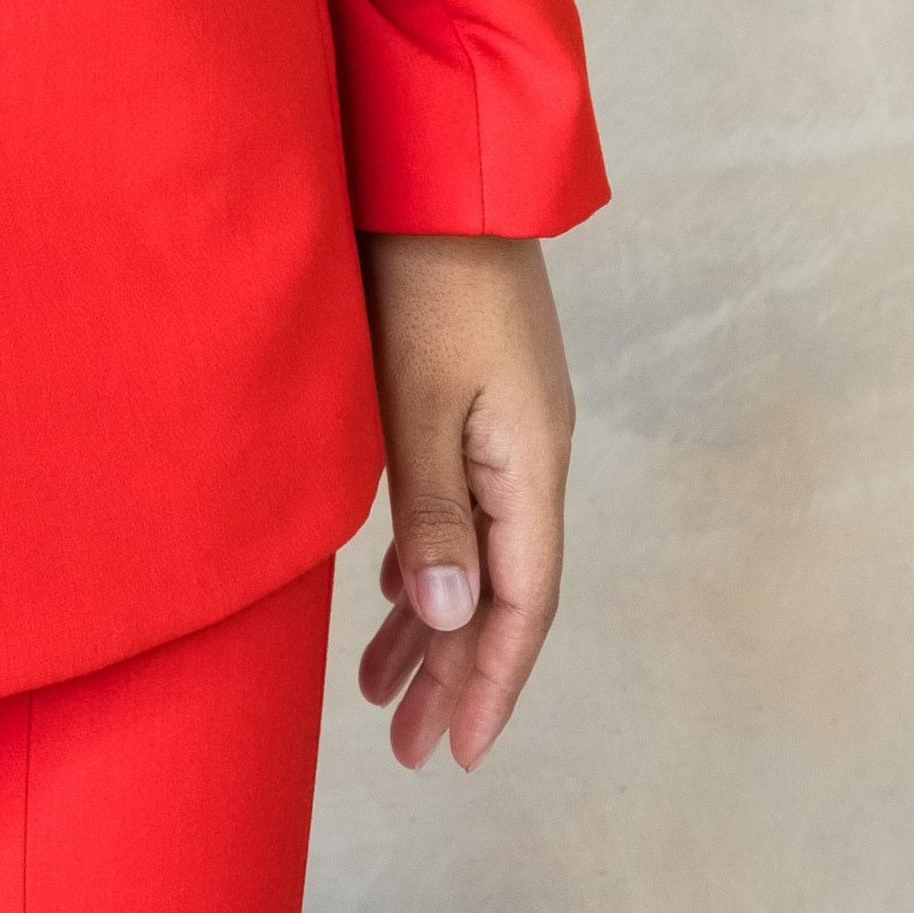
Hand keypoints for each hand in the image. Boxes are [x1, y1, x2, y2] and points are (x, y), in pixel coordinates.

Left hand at [353, 228, 573, 770]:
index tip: (457, 751)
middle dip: (454, 670)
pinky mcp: (478, 391)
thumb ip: (432, 511)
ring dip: (434, 619)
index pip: (521, 602)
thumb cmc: (422, 274)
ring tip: (381, 687)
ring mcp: (507, 420)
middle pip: (502, 589)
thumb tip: (450, 619)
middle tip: (408, 746)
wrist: (443, 161)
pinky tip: (393, 587)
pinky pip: (459, 505)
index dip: (489, 681)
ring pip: (477, 549)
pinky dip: (426, 556)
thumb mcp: (417, 399)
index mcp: (530, 460)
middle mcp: (531, 449)